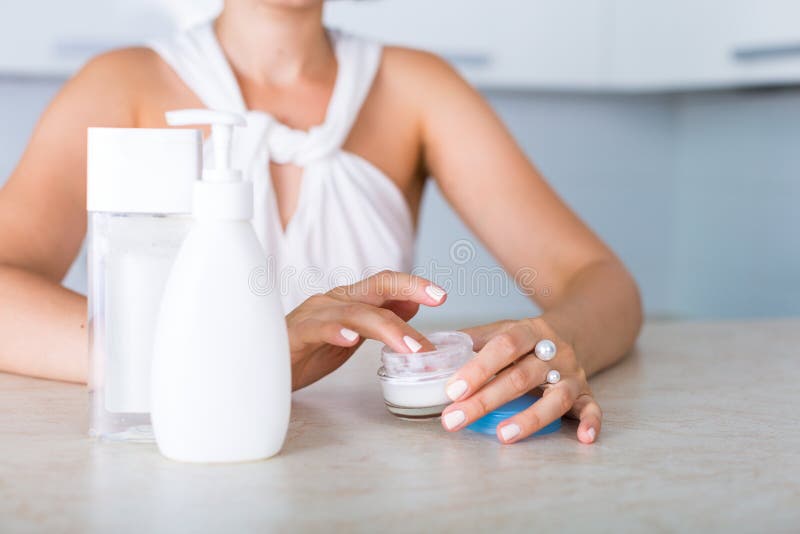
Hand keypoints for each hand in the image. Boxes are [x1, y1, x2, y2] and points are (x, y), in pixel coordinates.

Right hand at [287, 270, 446, 390]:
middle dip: (409, 289)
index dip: (412, 285)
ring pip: (354, 311)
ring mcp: (312, 315)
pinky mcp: (293, 336)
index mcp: (346, 301)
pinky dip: (336, 332)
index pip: (384, 284)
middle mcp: (331, 301)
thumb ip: (376, 320)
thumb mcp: (349, 337)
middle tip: (438, 301)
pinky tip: (351, 340)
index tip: (441, 295)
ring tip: (411, 347)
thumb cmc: (302, 355)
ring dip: (387, 327)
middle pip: (375, 287)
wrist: (256, 372)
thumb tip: (410, 305)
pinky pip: (317, 329)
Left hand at [440, 317, 600, 443]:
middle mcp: (554, 352)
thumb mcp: (502, 330)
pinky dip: (592, 423)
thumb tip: (425, 351)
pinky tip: (584, 438)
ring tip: (503, 435)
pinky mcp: (587, 393)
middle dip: (486, 400)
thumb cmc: (527, 338)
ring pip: (556, 397)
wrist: (577, 329)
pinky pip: (593, 408)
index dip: (477, 368)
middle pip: (521, 376)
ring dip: (531, 418)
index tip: (451, 390)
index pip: (503, 346)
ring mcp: (572, 374)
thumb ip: (469, 341)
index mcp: (529, 332)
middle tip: (454, 419)